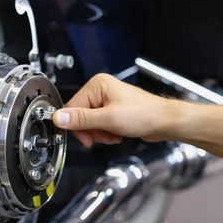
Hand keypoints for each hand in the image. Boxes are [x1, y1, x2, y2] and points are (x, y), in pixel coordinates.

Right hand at [53, 73, 179, 146]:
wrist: (164, 122)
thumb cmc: (144, 114)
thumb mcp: (108, 119)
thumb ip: (82, 119)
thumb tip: (59, 118)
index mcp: (97, 85)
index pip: (72, 107)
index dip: (76, 125)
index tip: (85, 137)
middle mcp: (100, 90)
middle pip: (80, 116)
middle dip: (91, 131)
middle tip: (102, 136)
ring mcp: (106, 100)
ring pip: (89, 123)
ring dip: (99, 134)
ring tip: (113, 135)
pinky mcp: (112, 110)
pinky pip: (99, 125)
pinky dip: (105, 133)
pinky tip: (116, 135)